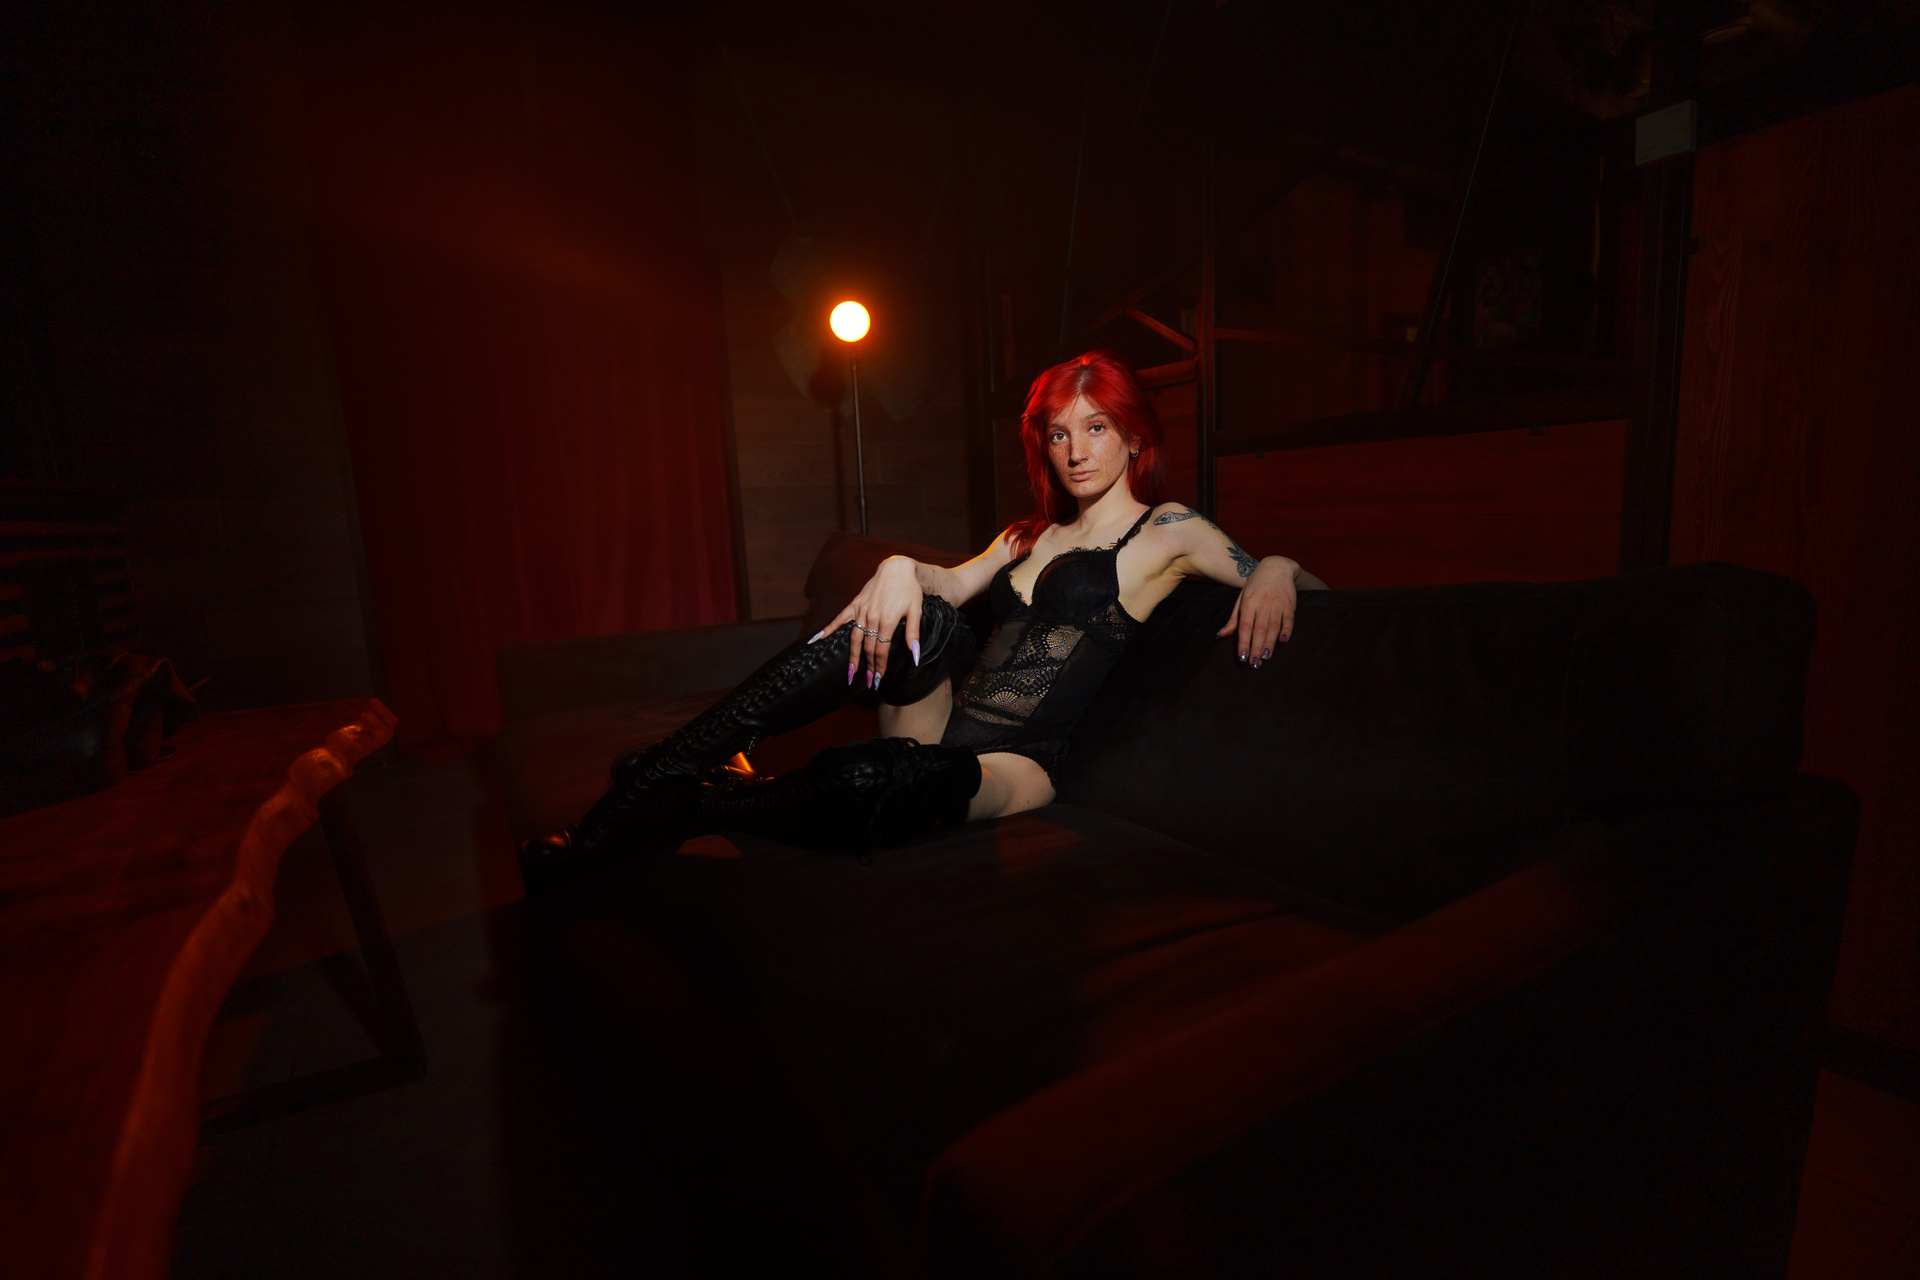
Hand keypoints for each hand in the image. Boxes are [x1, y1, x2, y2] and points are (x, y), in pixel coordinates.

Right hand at [811, 556, 923, 687]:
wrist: (897, 568)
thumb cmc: (909, 589)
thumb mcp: (916, 611)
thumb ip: (913, 634)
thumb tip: (915, 656)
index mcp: (887, 621)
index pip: (881, 650)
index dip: (880, 666)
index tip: (879, 679)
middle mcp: (871, 617)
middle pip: (867, 648)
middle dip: (868, 666)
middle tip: (870, 681)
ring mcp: (861, 611)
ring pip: (854, 639)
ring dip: (852, 657)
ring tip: (851, 672)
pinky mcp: (855, 604)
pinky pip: (840, 619)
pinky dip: (828, 630)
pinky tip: (816, 640)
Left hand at [1216, 557, 1297, 667]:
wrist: (1276, 567)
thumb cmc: (1255, 585)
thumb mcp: (1241, 598)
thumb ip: (1234, 618)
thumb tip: (1221, 635)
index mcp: (1249, 603)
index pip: (1245, 626)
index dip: (1243, 643)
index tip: (1242, 657)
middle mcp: (1263, 604)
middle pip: (1259, 630)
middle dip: (1256, 648)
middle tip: (1254, 664)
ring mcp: (1277, 604)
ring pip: (1273, 627)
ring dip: (1270, 643)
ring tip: (1266, 658)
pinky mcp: (1290, 605)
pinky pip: (1288, 620)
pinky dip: (1286, 631)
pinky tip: (1283, 641)